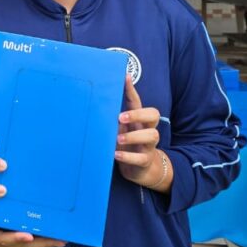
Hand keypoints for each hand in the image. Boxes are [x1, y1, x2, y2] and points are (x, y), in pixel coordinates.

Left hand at [115, 76, 170, 190]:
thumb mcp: (120, 130)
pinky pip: (141, 158)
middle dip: (138, 114)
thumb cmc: (126, 144)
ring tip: (118, 139)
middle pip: (153, 115)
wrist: (140, 169)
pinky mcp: (145, 160)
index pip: (137, 102)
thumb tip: (92, 105)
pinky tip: (116, 155)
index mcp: (139, 120)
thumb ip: (111, 119)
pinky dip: (128, 157)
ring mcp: (148, 146)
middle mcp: (147, 129)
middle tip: (121, 117)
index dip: (132, 89)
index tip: (125, 77)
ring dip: (133, 136)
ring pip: (152, 136)